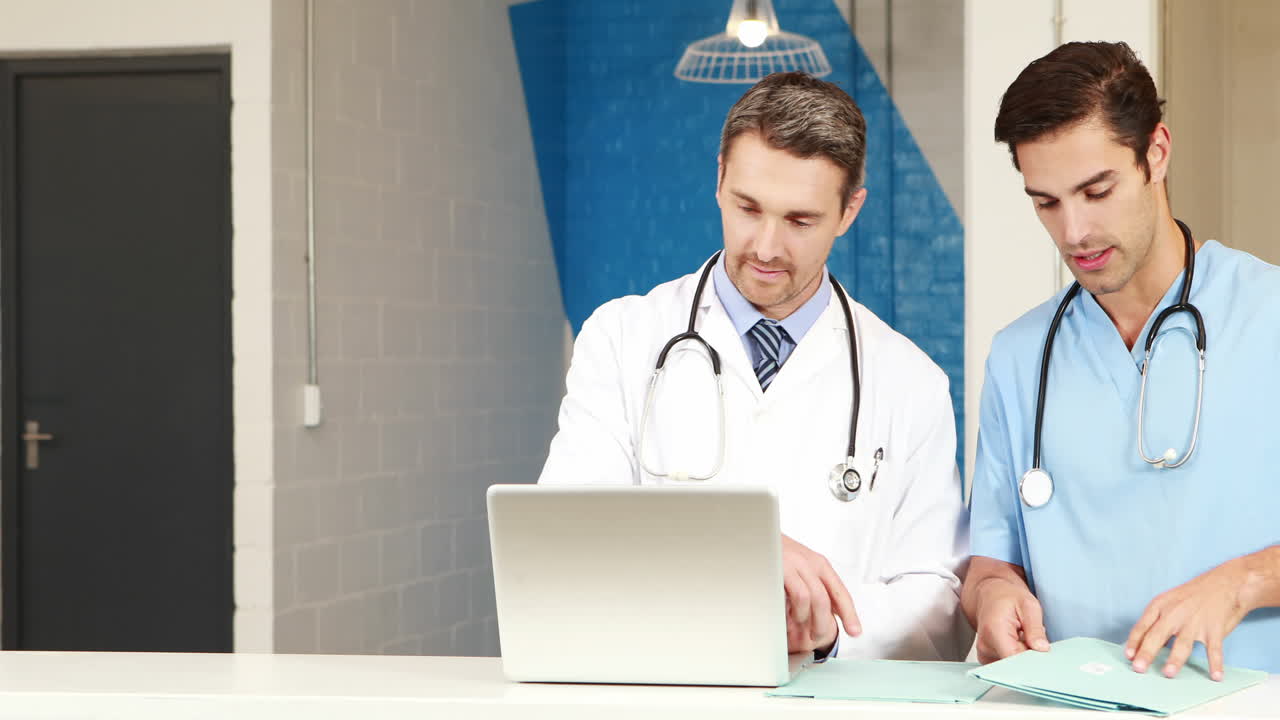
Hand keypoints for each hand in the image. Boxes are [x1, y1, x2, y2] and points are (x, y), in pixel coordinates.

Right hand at [781, 534, 859, 653]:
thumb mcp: (799, 565)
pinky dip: (797, 611)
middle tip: (817, 638)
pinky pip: (799, 595)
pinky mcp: (784, 568)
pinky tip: (791, 617)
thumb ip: (812, 583)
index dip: (850, 614)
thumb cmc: (774, 550)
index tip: (855, 631)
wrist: (754, 531)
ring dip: (810, 620)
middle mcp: (811, 563)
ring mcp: (797, 564)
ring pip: (816, 599)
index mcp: (819, 563)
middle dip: (825, 624)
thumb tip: (828, 609)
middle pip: (828, 599)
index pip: (840, 592)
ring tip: (801, 628)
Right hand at [973, 576, 1048, 663]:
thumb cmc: (1007, 597)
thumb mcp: (1028, 605)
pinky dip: (1017, 656)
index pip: (1015, 659)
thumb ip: (1035, 628)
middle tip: (1035, 639)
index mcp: (994, 630)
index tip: (1043, 654)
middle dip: (1030, 656)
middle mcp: (985, 645)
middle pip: (1015, 666)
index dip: (1032, 661)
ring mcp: (984, 654)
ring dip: (1024, 656)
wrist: (990, 595)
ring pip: (1013, 667)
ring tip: (1023, 637)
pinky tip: (1017, 643)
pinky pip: (1008, 664)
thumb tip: (1041, 649)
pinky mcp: (987, 658)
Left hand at [1125, 560, 1250, 680]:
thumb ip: (1157, 622)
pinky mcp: (1215, 628)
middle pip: (1157, 635)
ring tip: (1168, 673)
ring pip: (1182, 643)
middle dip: (1147, 653)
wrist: (1224, 583)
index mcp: (1160, 606)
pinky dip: (1216, 663)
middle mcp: (1174, 613)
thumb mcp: (1168, 602)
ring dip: (1175, 659)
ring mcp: (1195, 621)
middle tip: (1138, 668)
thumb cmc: (1192, 596)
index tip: (1128, 656)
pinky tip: (1216, 676)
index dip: (1134, 642)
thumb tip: (1143, 646)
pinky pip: (1215, 649)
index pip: (1142, 626)